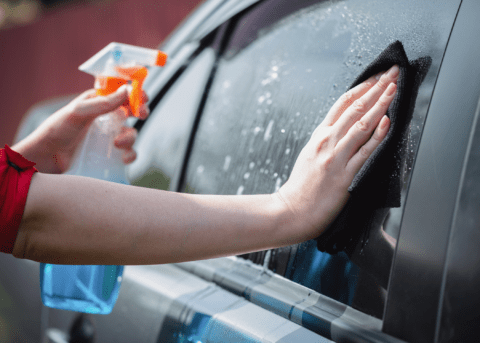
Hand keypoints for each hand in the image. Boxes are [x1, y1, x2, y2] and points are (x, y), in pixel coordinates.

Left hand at [13, 86, 148, 173]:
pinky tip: (124, 158)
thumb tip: (126, 90)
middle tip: (141, 114)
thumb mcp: (78, 112)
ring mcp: (109, 136)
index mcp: (99, 102)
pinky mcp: (110, 154)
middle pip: (133, 111)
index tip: (142, 97)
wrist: (47, 158)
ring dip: (130, 137)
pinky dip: (130, 155)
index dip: (136, 93)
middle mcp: (106, 117)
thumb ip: (102, 103)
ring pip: (131, 133)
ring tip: (118, 143)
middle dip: (141, 111)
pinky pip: (128, 153)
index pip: (122, 93)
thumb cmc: (57, 130)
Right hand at [276, 65, 398, 240]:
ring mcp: (336, 157)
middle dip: (376, 87)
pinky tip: (388, 121)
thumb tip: (344, 125)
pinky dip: (377, 135)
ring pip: (361, 124)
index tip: (377, 76)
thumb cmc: (302, 186)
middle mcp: (327, 141)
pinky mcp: (345, 175)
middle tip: (392, 71)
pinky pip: (365, 152)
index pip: (343, 103)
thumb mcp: (309, 153)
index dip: (363, 87)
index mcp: (319, 135)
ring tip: (395, 87)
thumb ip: (326, 138)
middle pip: (355, 108)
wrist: (293, 210)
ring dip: (380, 104)